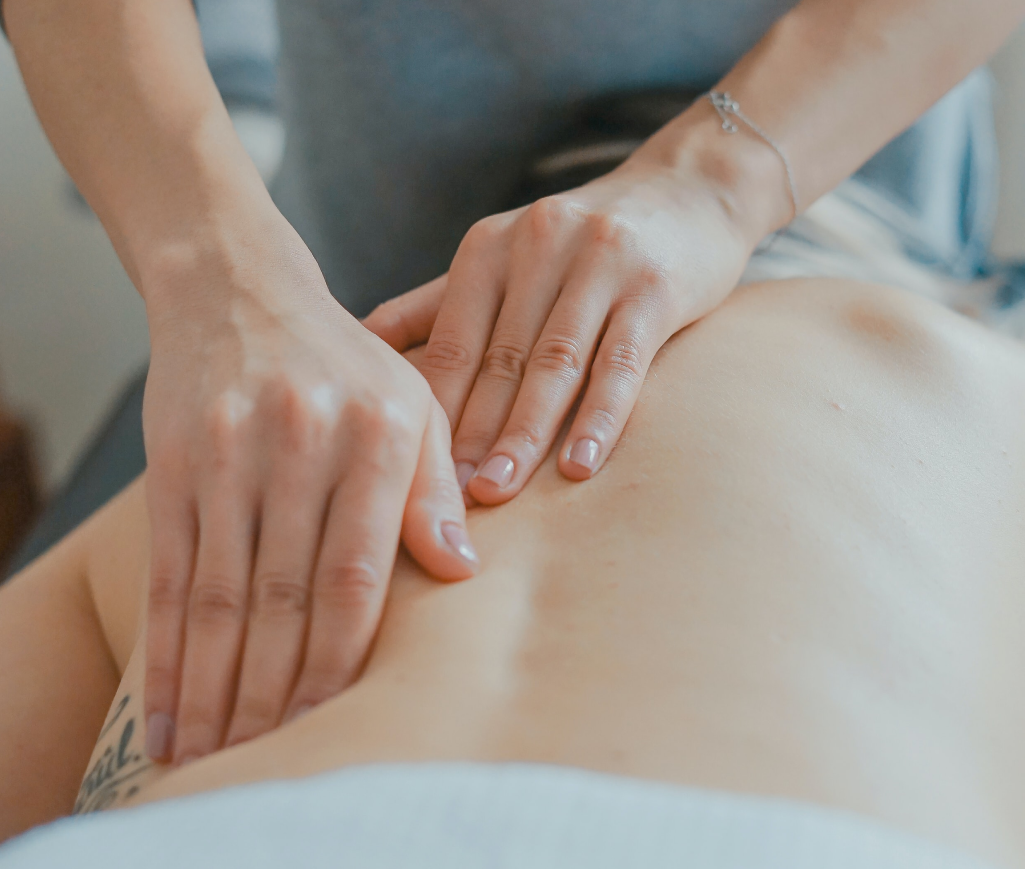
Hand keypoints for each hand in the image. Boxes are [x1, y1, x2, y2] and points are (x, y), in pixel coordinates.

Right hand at [140, 218, 477, 764]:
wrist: (239, 289)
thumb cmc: (345, 364)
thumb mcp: (413, 405)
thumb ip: (435, 490)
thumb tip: (461, 575)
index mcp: (377, 435)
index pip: (357, 574)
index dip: (341, 659)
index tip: (334, 723)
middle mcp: (302, 442)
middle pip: (284, 596)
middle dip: (274, 691)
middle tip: (265, 760)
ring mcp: (229, 452)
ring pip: (220, 595)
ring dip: (214, 685)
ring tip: (210, 754)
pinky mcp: (174, 462)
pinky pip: (169, 572)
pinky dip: (165, 649)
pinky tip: (165, 706)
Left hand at [365, 148, 763, 504]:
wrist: (689, 189)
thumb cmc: (582, 242)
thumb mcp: (504, 256)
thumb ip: (437, 302)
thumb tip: (359, 341)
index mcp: (489, 247)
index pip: (451, 342)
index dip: (431, 410)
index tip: (410, 472)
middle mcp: (538, 246)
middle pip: (498, 359)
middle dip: (470, 433)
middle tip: (447, 499)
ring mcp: (600, 263)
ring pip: (554, 364)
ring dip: (524, 434)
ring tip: (499, 491)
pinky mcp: (655, 286)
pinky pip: (622, 362)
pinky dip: (599, 417)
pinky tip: (579, 466)